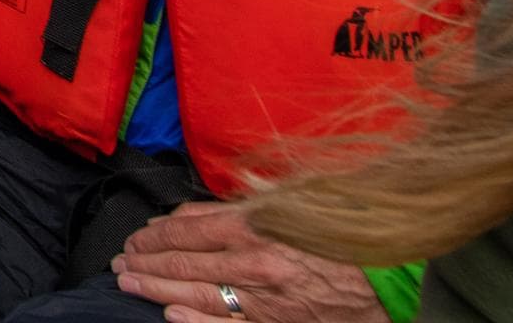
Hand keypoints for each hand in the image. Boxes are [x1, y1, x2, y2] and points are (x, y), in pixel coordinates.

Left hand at [113, 203, 386, 322]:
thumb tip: (193, 212)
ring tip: (130, 284)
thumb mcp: (290, 201)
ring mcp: (264, 301)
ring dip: (157, 290)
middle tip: (121, 262)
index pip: (186, 230)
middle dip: (146, 262)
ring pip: (195, 295)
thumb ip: (240, 204)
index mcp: (254, 227)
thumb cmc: (341, 232)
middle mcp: (252, 264)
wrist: (391, 277)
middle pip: (182, 263)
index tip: (136, 237)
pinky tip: (171, 316)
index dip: (155, 234)